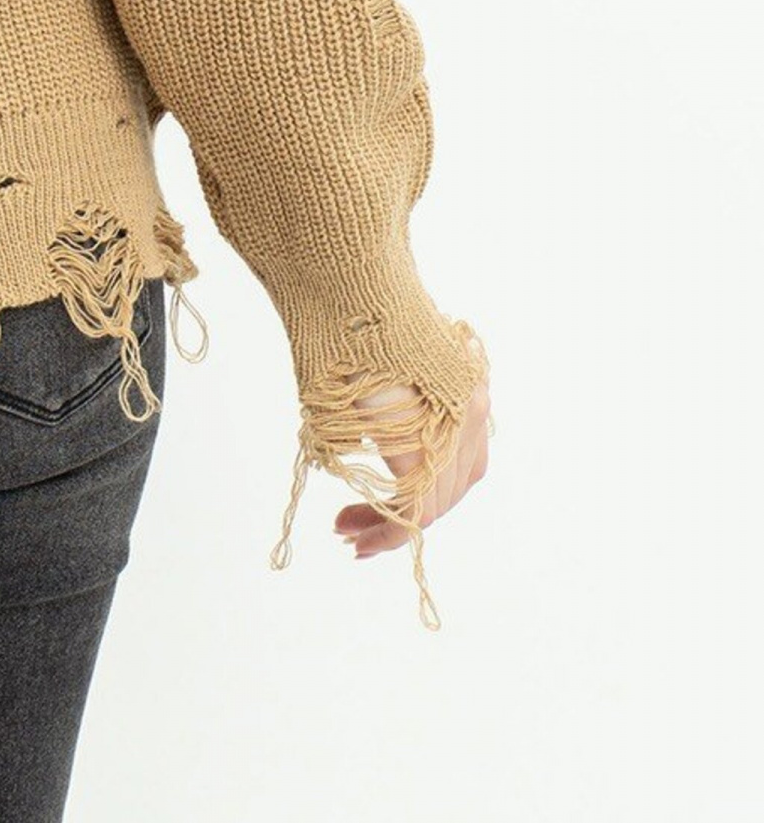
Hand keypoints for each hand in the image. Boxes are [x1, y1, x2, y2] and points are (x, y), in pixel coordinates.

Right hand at [334, 330, 490, 561]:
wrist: (352, 286)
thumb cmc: (357, 309)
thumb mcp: (385, 351)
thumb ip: (393, 388)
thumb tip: (374, 417)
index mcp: (468, 385)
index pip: (461, 460)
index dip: (429, 488)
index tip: (387, 493)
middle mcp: (471, 409)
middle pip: (451, 487)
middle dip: (408, 514)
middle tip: (358, 529)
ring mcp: (452, 428)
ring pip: (435, 502)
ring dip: (391, 526)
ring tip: (351, 537)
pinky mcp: (423, 443)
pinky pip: (414, 508)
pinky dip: (388, 530)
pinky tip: (359, 536)